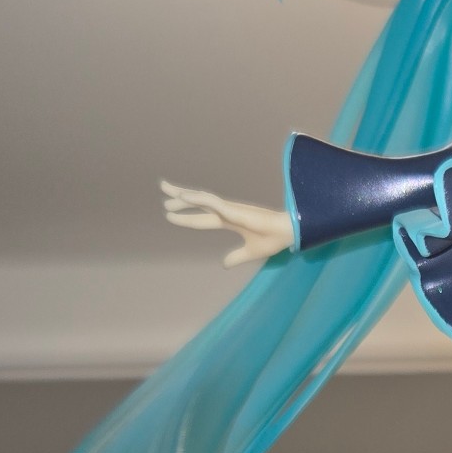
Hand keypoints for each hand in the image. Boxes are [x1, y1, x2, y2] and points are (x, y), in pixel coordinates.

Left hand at [161, 182, 292, 266]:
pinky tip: (185, 196)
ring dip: (184, 195)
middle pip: (198, 202)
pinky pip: (214, 203)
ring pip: (202, 199)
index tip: (168, 212)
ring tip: (166, 192)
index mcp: (229, 221)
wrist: (289, 233)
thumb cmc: (273, 239)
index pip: (202, 218)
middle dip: (179, 196)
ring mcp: (230, 209)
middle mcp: (226, 212)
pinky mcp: (235, 210)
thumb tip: (223, 264)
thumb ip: (235, 257)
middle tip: (162, 187)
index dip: (185, 215)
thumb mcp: (250, 252)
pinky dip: (199, 199)